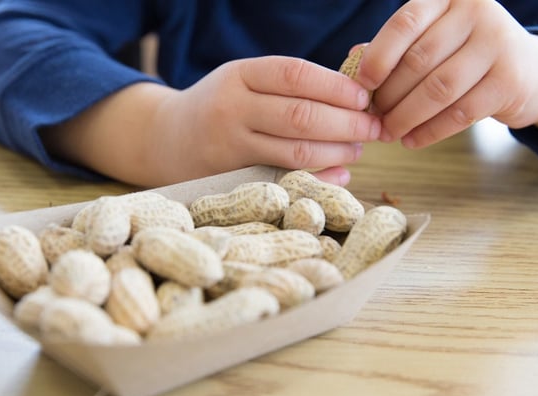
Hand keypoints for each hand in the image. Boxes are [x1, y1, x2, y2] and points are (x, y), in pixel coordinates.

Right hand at [45, 56, 380, 186]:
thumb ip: (286, 84)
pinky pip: (284, 180)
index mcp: (240, 75)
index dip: (335, 86)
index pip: (295, 74)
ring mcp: (230, 146)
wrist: (164, 139)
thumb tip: (354, 92)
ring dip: (337, 151)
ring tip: (358, 148)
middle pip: (300, 115)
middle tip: (373, 128)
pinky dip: (319, 178)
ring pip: (295, 151)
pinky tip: (340, 174)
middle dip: (346, 123)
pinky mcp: (231, 178)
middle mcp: (232, 108)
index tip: (364, 97)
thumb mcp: (243, 82)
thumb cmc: (220, 107)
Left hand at [356, 0, 537, 148]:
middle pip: (419, 60)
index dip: (378, 56)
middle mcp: (477, 12)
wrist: (529, 71)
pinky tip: (411, 141)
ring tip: (388, 132)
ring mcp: (498, 44)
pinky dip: (430, 131)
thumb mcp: (433, 40)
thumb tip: (352, 59)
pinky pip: (460, 113)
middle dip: (389, 95)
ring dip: (406, 117)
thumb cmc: (464, 55)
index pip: (405, 23)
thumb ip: (396, 47)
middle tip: (372, 119)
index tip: (360, 84)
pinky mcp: (510, 81)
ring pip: (438, 89)